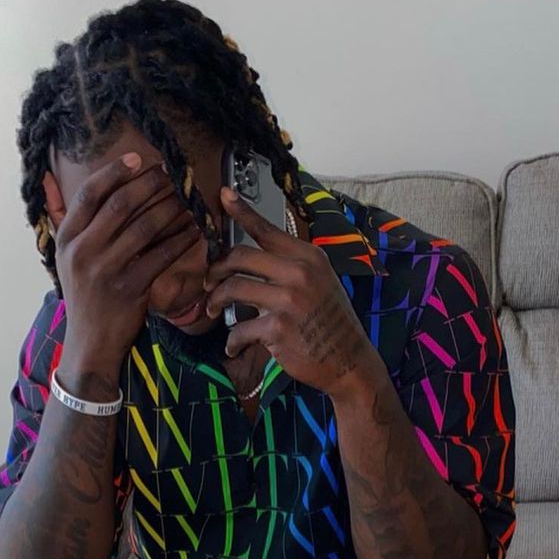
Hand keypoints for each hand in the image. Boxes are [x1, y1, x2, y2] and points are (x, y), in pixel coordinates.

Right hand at [54, 153, 201, 385]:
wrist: (89, 343)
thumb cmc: (82, 296)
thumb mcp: (62, 256)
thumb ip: (58, 216)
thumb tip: (46, 177)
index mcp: (67, 239)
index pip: (89, 194)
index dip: (114, 172)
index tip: (136, 159)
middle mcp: (84, 251)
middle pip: (120, 205)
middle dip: (149, 184)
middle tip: (169, 173)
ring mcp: (107, 270)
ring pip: (144, 227)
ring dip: (170, 208)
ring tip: (185, 197)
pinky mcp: (131, 288)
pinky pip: (161, 256)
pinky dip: (180, 239)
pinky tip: (193, 229)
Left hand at [202, 188, 380, 398]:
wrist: (350, 361)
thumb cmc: (331, 323)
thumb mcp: (322, 282)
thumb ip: (293, 267)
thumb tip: (255, 261)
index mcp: (308, 257)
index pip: (267, 229)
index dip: (241, 212)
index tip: (223, 196)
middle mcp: (298, 273)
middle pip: (239, 257)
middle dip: (215, 269)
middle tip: (209, 282)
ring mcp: (287, 300)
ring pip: (233, 289)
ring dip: (215, 301)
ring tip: (213, 310)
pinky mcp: (277, 329)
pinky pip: (239, 329)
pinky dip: (232, 341)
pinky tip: (234, 347)